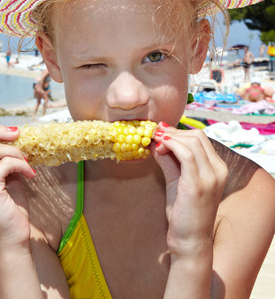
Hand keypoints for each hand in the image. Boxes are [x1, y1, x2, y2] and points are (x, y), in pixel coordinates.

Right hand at [0, 122, 35, 249]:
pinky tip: (30, 174)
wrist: (13, 235)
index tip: (6, 129)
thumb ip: (3, 158)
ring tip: (27, 164)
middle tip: (17, 133)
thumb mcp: (7, 175)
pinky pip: (6, 163)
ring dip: (16, 152)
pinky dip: (22, 165)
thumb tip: (12, 135)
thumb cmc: (10, 207)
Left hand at [153, 123, 227, 257]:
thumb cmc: (184, 212)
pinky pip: (186, 154)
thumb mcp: (177, 180)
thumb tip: (156, 141)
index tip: (161, 131)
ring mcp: (210, 177)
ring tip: (155, 141)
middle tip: (156, 134)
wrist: (190, 241)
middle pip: (197, 136)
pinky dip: (171, 145)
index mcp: (218, 168)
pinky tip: (159, 147)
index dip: (179, 132)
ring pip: (192, 142)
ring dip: (170, 137)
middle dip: (174, 132)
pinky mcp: (198, 184)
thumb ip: (169, 160)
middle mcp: (218, 170)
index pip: (201, 138)